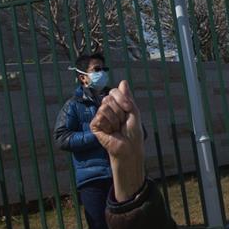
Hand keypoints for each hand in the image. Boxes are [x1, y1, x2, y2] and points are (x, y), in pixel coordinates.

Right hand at [90, 80, 145, 199]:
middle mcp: (106, 109)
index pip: (114, 91)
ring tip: (116, 128)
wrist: (129, 147)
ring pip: (104, 106)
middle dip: (119, 110)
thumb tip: (123, 82)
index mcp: (116, 105)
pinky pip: (100, 116)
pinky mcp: (95, 125)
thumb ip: (127, 97)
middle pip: (108, 97)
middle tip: (122, 122)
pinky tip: (110, 131)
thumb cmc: (133, 132)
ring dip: (115, 118)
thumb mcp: (133, 111)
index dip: (122, 99)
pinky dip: (108, 123)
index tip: (128, 109)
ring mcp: (100, 117)